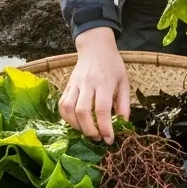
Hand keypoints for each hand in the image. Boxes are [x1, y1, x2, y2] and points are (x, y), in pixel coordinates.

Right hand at [59, 28, 129, 142]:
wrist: (95, 48)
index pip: (102, 109)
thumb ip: (124, 104)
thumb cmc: (113, 66)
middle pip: (83, 112)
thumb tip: (123, 124)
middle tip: (98, 138)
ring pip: (69, 109)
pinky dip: (67, 118)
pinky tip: (76, 123)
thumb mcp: (124, 82)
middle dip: (90, 131)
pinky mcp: (67, 86)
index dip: (105, 127)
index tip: (109, 139)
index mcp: (104, 83)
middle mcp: (87, 83)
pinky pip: (62, 105)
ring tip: (87, 132)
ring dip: (77, 126)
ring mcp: (75, 84)